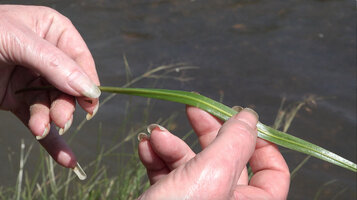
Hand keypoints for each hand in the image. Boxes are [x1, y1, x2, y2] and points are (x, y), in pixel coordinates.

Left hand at [0, 5, 99, 171]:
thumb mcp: (17, 40)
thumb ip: (55, 64)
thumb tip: (90, 90)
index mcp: (52, 31)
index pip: (80, 58)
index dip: (87, 81)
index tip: (89, 102)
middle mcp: (48, 57)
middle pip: (69, 86)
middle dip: (66, 105)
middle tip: (61, 119)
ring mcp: (33, 80)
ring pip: (54, 105)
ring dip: (52, 122)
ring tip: (41, 129)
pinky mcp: (18, 100)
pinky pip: (40, 120)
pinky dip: (51, 140)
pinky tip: (65, 158)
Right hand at [138, 106, 289, 198]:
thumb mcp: (211, 175)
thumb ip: (234, 141)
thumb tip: (250, 117)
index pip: (272, 170)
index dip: (259, 141)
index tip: (235, 119)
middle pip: (227, 159)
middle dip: (207, 132)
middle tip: (192, 111)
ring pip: (193, 164)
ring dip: (172, 144)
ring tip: (154, 135)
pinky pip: (170, 175)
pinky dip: (158, 158)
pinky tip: (145, 148)